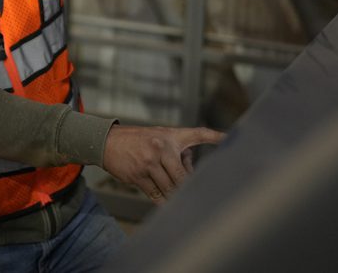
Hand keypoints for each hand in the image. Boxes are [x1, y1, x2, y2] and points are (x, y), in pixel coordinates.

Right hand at [101, 124, 224, 203]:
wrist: (107, 141)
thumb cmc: (137, 139)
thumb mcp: (158, 136)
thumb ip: (176, 150)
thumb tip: (190, 172)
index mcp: (170, 136)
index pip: (198, 134)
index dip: (215, 136)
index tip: (230, 138)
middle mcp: (161, 147)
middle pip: (183, 176)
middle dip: (187, 188)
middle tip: (196, 196)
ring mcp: (149, 162)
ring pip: (170, 188)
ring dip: (175, 196)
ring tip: (178, 199)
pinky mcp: (138, 175)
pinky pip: (156, 194)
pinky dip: (163, 201)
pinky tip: (167, 204)